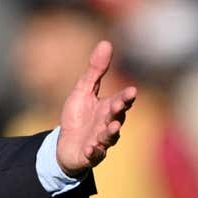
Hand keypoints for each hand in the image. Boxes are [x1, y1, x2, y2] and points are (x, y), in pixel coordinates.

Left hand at [56, 40, 137, 177]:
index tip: (131, 91)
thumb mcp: (83, 90)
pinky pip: (94, 154)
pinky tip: (90, 148)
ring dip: (110, 132)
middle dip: (119, 111)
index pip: (121, 101)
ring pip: (109, 137)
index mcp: (108, 108)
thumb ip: (95, 70)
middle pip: (117, 117)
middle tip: (119, 105)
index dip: (126, 97)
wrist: (65, 144)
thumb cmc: (78, 116)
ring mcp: (101, 141)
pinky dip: (94, 152)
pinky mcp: (90, 154)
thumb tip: (106, 42)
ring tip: (111, 128)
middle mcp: (108, 124)